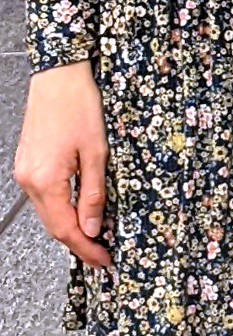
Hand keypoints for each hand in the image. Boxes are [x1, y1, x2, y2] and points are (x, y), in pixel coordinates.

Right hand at [13, 59, 110, 267]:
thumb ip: (94, 192)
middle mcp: (29, 181)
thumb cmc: (79, 105)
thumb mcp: (97, 150)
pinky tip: (77, 209)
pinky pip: (44, 197)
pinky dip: (61, 207)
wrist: (59, 76)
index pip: (66, 229)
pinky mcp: (27, 164)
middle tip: (103, 253)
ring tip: (95, 235)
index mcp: (46, 181)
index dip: (86, 248)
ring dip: (70, 226)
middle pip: (53, 225)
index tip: (104, 260)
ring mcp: (25, 173)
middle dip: (79, 242)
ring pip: (48, 212)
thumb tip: (94, 227)